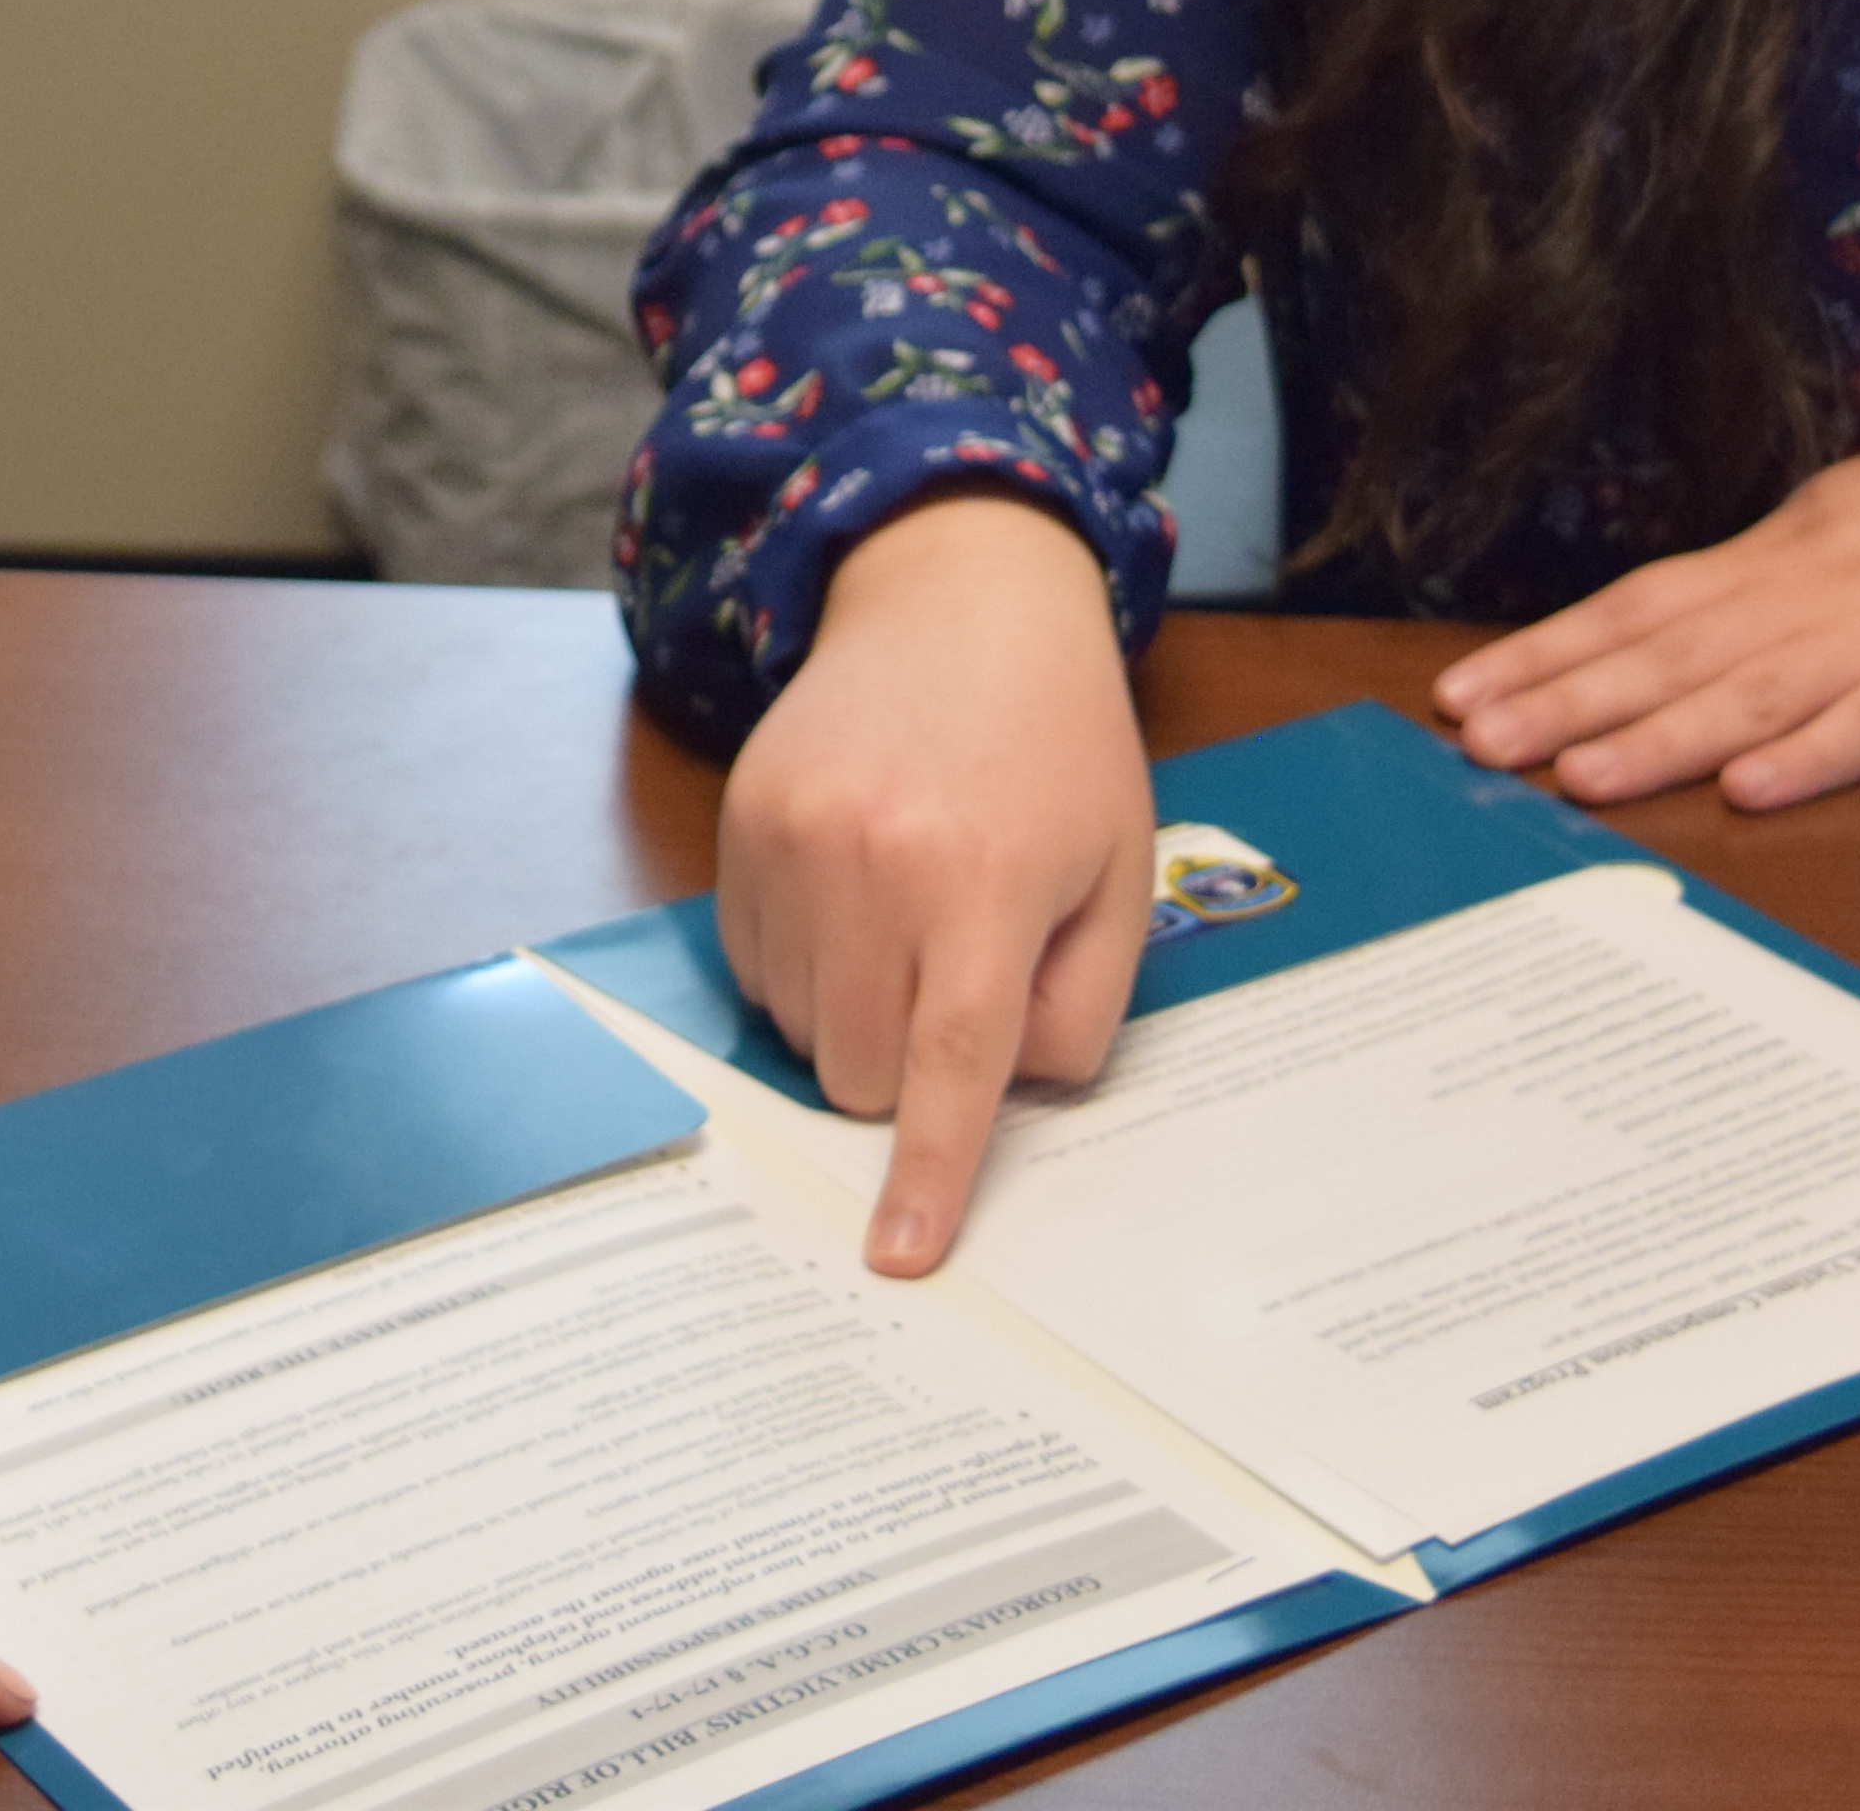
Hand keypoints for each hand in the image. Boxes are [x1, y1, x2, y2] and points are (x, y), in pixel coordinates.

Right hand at [714, 493, 1152, 1279]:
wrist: (955, 602)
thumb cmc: (1057, 746)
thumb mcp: (1119, 873)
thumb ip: (1075, 1006)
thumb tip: (997, 1100)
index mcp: (987, 878)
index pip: (952, 1062)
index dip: (929, 1172)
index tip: (900, 1256)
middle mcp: (874, 861)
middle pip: (863, 1071)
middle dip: (912, 1071)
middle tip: (963, 982)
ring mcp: (792, 842)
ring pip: (801, 1032)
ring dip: (857, 1018)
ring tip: (913, 916)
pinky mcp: (740, 828)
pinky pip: (756, 973)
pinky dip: (808, 970)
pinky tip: (857, 894)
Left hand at [1433, 410, 1859, 812]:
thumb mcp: (1855, 524)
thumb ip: (1769, 581)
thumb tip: (1679, 628)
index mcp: (1783, 549)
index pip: (1640, 603)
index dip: (1549, 649)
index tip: (1461, 690)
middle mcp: (1814, 589)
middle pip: (1672, 650)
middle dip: (1567, 698)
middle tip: (1475, 743)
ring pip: (1751, 692)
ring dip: (1659, 737)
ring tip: (1574, 776)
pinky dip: (1810, 758)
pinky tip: (1747, 792)